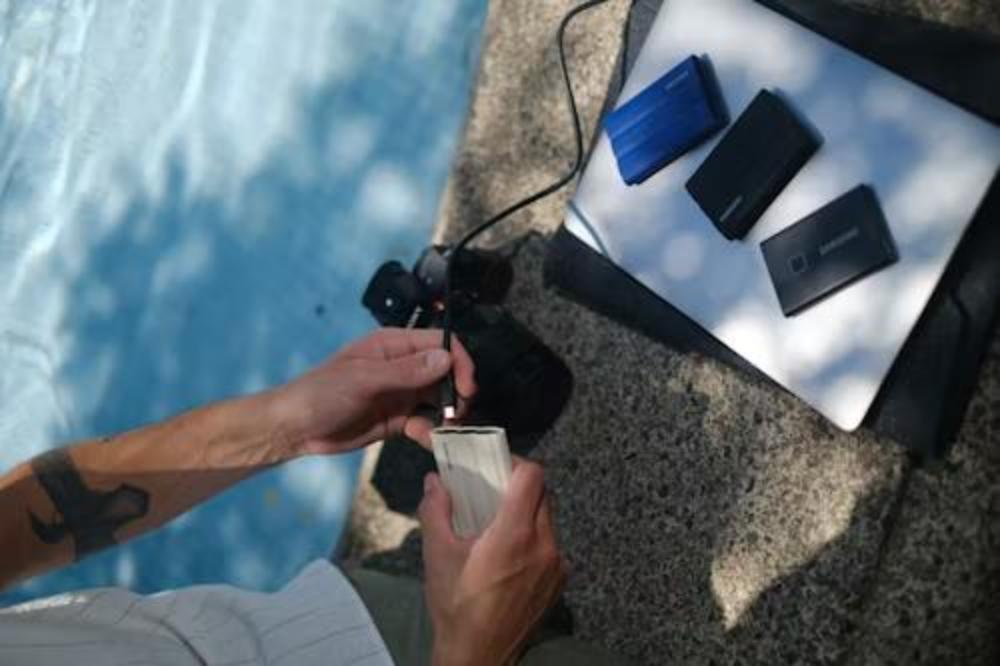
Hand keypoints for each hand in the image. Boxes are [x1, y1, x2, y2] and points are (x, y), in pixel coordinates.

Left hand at [272, 328, 476, 457]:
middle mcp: (403, 367)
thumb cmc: (321, 393)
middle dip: (457, 393)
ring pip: (440, 399)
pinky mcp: (398, 419)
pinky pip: (426, 422)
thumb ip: (406, 371)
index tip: (467, 388)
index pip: (441, 344)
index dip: (459, 362)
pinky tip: (422, 438)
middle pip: (447, 372)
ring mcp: (402, 393)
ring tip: (442, 430)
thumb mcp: (364, 379)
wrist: (295, 429)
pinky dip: (431, 431)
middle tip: (458, 414)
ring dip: (447, 415)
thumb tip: (446, 359)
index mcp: (394, 346)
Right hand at [419, 458, 565, 665]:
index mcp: (514, 534)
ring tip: (498, 525)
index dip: (514, 464)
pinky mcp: (559, 581)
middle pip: (542, 494)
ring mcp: (556, 565)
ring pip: (547, 519)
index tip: (494, 468)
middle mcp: (543, 545)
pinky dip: (533, 539)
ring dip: (526, 513)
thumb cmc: (456, 607)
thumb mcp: (437, 555)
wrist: (479, 656)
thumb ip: (436, 510)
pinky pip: (551, 544)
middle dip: (517, 488)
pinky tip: (509, 554)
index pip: (532, 476)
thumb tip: (434, 482)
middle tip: (491, 493)